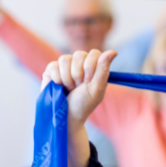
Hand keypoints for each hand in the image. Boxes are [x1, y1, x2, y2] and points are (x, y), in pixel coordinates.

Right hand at [41, 49, 116, 166]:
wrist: (67, 115)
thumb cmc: (85, 104)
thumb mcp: (97, 88)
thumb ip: (103, 69)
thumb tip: (114, 51)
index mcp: (93, 67)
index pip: (94, 53)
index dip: (91, 67)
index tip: (89, 81)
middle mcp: (79, 64)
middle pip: (79, 54)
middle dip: (79, 75)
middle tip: (79, 87)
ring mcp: (65, 66)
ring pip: (65, 59)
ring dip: (68, 78)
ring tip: (70, 88)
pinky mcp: (51, 70)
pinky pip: (53, 65)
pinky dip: (58, 79)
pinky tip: (60, 87)